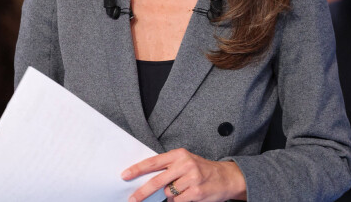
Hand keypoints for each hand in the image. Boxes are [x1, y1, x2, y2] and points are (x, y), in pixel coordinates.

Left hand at [122, 148, 246, 201]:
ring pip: (168, 194)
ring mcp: (191, 178)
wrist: (226, 177)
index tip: (125, 175)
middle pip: (157, 181)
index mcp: (179, 154)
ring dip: (171, 196)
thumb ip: (169, 167)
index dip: (138, 169)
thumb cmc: (201, 169)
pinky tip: (188, 195)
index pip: (154, 161)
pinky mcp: (196, 193)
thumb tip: (147, 179)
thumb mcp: (185, 162)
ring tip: (183, 189)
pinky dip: (179, 201)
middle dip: (143, 192)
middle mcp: (185, 164)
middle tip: (132, 199)